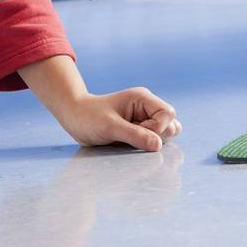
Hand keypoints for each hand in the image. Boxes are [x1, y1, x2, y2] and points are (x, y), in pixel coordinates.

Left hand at [50, 86, 181, 152]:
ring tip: (129, 141)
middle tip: (132, 137)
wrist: (75, 118)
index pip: (167, 114)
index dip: (157, 128)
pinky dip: (147, 147)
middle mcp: (147, 108)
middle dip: (157, 136)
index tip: (137, 133)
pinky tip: (130, 146)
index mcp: (142, 98)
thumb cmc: (89, 117)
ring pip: (166, 135)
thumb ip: (134, 135)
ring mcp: (145, 120)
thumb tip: (158, 145)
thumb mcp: (109, 127)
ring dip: (152, 143)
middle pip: (171, 125)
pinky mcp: (140, 131)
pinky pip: (154, 141)